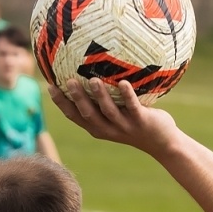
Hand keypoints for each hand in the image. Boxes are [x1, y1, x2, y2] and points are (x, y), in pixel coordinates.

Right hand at [47, 77, 178, 156]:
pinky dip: (127, 95)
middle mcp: (108, 129)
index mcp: (98, 128)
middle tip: (69, 81)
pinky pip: (133, 107)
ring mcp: (124, 126)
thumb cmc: (138, 123)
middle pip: (88, 114)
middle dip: (77, 99)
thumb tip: (93, 69)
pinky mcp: (141, 122)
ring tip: (93, 80)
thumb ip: (106, 98)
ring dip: (100, 96)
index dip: (61, 103)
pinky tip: (123, 83)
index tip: (50, 86)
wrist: (163, 142)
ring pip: (108, 111)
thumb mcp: (118, 113)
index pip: (74, 116)